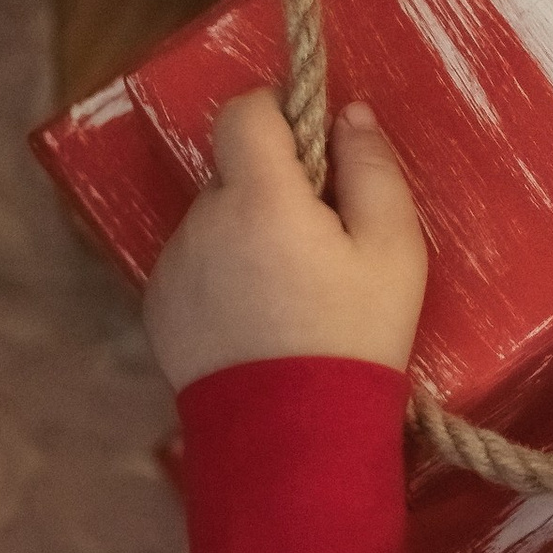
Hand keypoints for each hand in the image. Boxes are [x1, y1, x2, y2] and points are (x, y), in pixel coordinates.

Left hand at [144, 92, 428, 390]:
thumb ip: (372, 167)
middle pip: (233, 170)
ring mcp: (172, 269)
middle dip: (272, 186)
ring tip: (288, 291)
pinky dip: (222, 273)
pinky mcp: (158, 311)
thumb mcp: (394, 249)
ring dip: (245, 231)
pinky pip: (194, 264)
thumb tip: (347, 113)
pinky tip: (257, 320)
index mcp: (258, 198)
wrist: (292, 441)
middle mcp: (201, 223)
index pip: (243, 111)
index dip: (278, 113)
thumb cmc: (354, 337)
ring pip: (213, 219)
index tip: (313, 147)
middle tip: (319, 239)